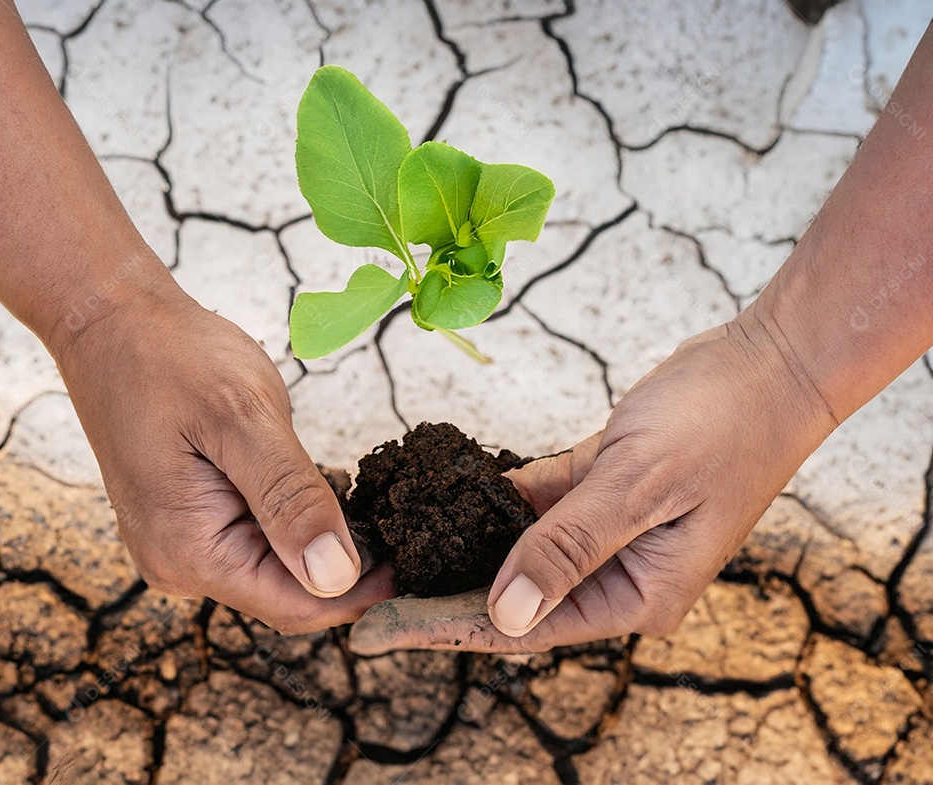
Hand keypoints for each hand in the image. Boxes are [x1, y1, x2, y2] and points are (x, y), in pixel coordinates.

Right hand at [55, 272, 394, 634]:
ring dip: (322, 541)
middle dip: (348, 568)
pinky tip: (321, 487)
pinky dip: (294, 521)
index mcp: (191, 550)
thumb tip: (335, 575)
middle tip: (403, 520)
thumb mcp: (242, 418)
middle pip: (287, 593)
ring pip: (274, 568)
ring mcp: (179, 543)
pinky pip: (255, 540)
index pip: (297, 606)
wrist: (110, 323)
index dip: (364, 593)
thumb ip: (290, 497)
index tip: (419, 559)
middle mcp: (179, 563)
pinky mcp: (187, 519)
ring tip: (369, 499)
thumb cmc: (170, 357)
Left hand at [349, 313, 837, 653]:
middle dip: (447, 596)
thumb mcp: (638, 486)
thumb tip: (505, 614)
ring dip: (464, 548)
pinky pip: (538, 503)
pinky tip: (448, 498)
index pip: (527, 625)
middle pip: (517, 595)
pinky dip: (497, 500)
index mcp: (639, 593)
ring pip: (521, 549)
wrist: (770, 364)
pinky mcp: (601, 487)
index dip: (451, 627)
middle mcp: (622, 573)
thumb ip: (568, 547)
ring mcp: (610, 531)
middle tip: (373, 594)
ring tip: (397, 550)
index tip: (384, 628)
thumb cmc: (722, 424)